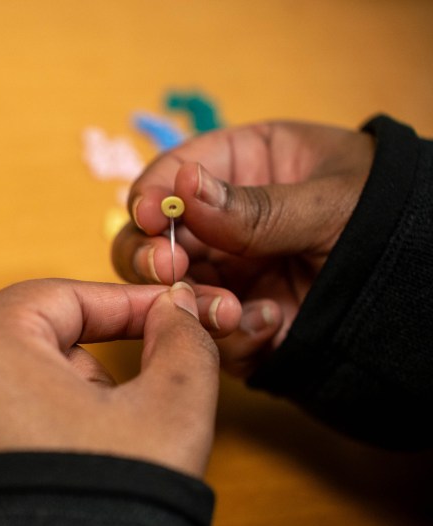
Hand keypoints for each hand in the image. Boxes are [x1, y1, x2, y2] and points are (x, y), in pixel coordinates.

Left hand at [0, 279, 238, 486]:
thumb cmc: (92, 511)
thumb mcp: (168, 416)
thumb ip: (183, 346)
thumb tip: (177, 314)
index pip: (61, 298)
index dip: (121, 307)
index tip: (161, 318)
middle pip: (23, 341)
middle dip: (76, 371)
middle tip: (111, 421)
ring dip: (39, 405)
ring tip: (69, 458)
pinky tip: (29, 478)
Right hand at [112, 121, 373, 376]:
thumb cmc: (395, 213)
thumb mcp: (331, 200)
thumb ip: (255, 205)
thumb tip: (182, 189)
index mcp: (237, 169)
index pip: (169, 177)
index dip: (149, 196)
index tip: (148, 216)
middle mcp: (220, 225)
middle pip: (147, 240)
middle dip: (151, 258)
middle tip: (170, 270)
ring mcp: (227, 277)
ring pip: (168, 295)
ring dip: (189, 305)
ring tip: (233, 311)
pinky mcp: (239, 326)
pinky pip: (207, 338)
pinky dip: (228, 338)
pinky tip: (272, 324)